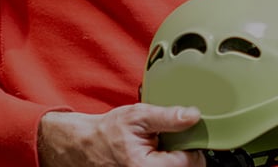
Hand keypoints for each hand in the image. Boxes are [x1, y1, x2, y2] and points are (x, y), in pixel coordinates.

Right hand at [38, 104, 205, 166]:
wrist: (85, 145)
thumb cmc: (107, 132)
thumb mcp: (137, 116)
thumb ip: (167, 117)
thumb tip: (192, 116)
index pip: (192, 160)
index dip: (191, 143)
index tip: (181, 133)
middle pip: (189, 166)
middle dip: (183, 150)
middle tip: (166, 139)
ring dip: (176, 156)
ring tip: (159, 146)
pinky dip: (168, 160)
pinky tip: (157, 153)